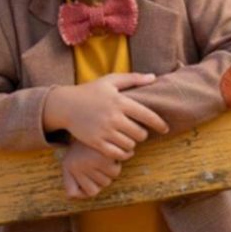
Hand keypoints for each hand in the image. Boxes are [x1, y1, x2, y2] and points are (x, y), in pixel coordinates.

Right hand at [44, 72, 168, 155]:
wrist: (65, 105)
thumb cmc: (90, 91)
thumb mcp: (110, 80)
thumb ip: (132, 78)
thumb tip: (153, 78)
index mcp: (120, 101)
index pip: (147, 115)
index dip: (159, 124)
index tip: (165, 128)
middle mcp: (114, 117)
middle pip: (140, 134)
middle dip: (142, 134)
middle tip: (137, 131)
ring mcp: (104, 131)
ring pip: (130, 145)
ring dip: (132, 143)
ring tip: (128, 138)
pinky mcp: (96, 142)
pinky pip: (117, 154)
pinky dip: (123, 153)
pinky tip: (122, 148)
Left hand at [62, 140, 121, 198]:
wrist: (95, 119)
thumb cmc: (86, 145)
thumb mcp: (73, 160)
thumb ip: (71, 181)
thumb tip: (71, 197)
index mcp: (68, 165)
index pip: (78, 192)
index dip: (84, 188)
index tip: (88, 176)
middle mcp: (75, 166)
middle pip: (97, 188)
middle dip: (100, 177)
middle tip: (96, 161)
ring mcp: (89, 163)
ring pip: (108, 180)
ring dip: (109, 170)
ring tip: (103, 156)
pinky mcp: (103, 158)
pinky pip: (115, 171)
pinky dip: (116, 163)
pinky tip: (110, 153)